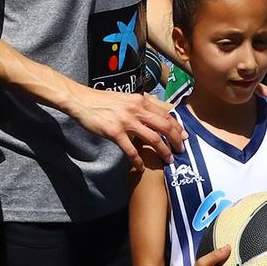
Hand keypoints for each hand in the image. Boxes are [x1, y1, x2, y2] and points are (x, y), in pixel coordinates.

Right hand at [67, 87, 186, 168]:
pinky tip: (141, 167)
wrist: (82, 101)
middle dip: (176, 140)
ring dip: (164, 151)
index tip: (184, 136)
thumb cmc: (102, 100)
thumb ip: (140, 106)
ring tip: (168, 160)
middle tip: (181, 150)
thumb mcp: (126, 99)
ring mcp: (126, 122)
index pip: (166, 115)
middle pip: (164, 127)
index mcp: (140, 101)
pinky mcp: (115, 132)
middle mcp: (136, 110)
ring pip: (153, 139)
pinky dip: (138, 160)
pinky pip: (131, 150)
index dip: (178, 127)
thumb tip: (153, 116)